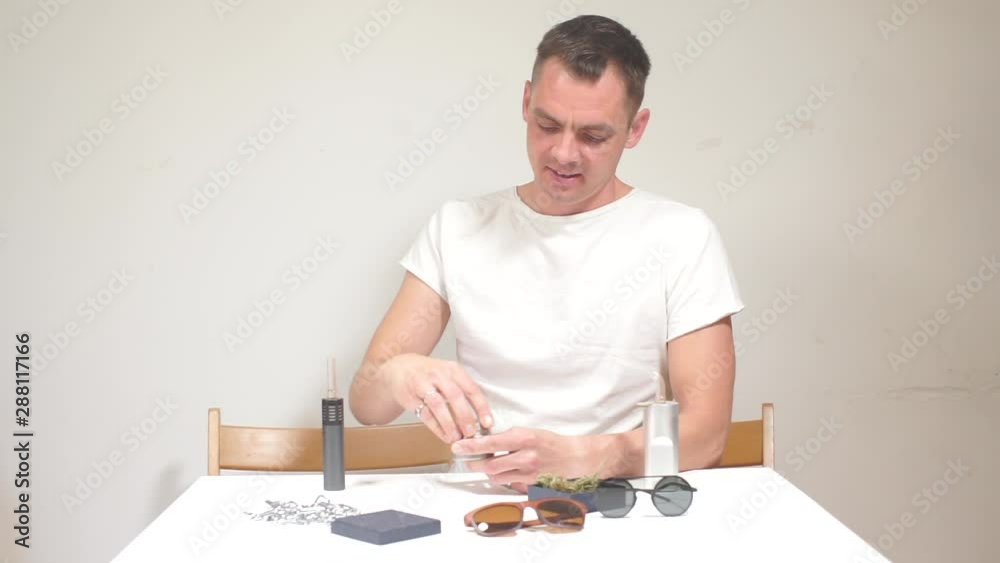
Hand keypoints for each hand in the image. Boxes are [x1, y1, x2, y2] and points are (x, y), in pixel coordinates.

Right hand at [381, 353, 493, 443]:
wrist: (399, 369)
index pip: (471, 388)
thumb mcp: (448, 375)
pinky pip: (425, 414)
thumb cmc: (429, 374)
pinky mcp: (409, 396)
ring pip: (438, 405)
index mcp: (453, 369)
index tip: (487, 423)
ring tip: (457, 438)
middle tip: (472, 433)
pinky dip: (436, 427)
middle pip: (455, 396)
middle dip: (465, 417)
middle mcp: (438, 374)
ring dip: (449, 424)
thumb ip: (463, 391)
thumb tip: (481, 417)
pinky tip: (444, 436)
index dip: (481, 407)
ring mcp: (422, 384)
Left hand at [455, 427, 588, 492]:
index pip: (490, 443)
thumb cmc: (549, 442)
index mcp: (523, 438)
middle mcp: (525, 456)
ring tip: (487, 464)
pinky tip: (504, 471)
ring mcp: (528, 472)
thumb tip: (486, 441)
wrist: (571, 456)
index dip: (471, 446)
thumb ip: (508, 437)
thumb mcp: (528, 431)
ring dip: (487, 471)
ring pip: (496, 476)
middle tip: (467, 459)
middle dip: (474, 463)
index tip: (458, 446)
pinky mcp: (530, 483)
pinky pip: (508, 483)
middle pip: (490, 464)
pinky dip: (501, 477)